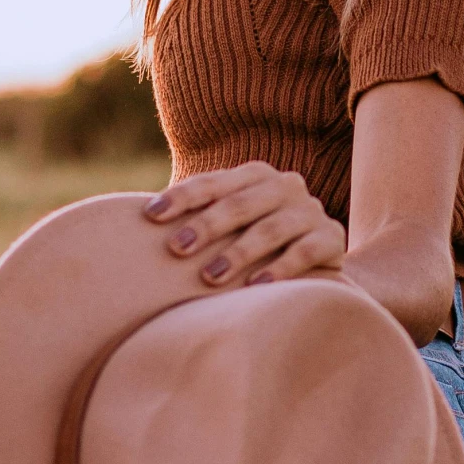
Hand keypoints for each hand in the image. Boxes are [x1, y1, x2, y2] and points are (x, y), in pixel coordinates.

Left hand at [142, 163, 346, 288]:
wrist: (319, 262)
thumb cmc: (256, 244)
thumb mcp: (230, 227)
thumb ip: (197, 220)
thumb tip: (130, 225)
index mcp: (255, 175)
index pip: (212, 183)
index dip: (182, 197)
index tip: (151, 215)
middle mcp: (285, 185)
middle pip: (241, 203)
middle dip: (206, 226)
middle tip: (177, 250)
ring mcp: (310, 211)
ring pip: (272, 227)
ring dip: (239, 252)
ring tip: (210, 276)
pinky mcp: (332, 238)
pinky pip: (306, 251)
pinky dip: (281, 269)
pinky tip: (256, 288)